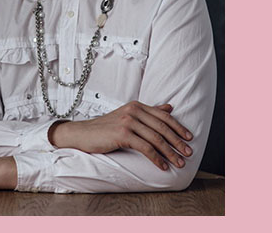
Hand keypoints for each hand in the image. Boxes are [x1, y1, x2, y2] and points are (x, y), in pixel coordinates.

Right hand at [49, 101, 192, 169]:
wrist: (83, 133)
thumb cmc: (105, 128)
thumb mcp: (128, 117)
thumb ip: (148, 113)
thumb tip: (169, 108)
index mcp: (137, 106)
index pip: (163, 116)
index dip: (178, 127)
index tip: (189, 138)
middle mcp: (134, 111)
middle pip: (162, 127)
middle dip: (177, 141)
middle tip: (188, 153)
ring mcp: (128, 122)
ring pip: (156, 138)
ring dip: (170, 152)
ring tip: (179, 162)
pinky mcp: (123, 134)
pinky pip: (145, 148)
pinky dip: (156, 158)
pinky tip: (162, 166)